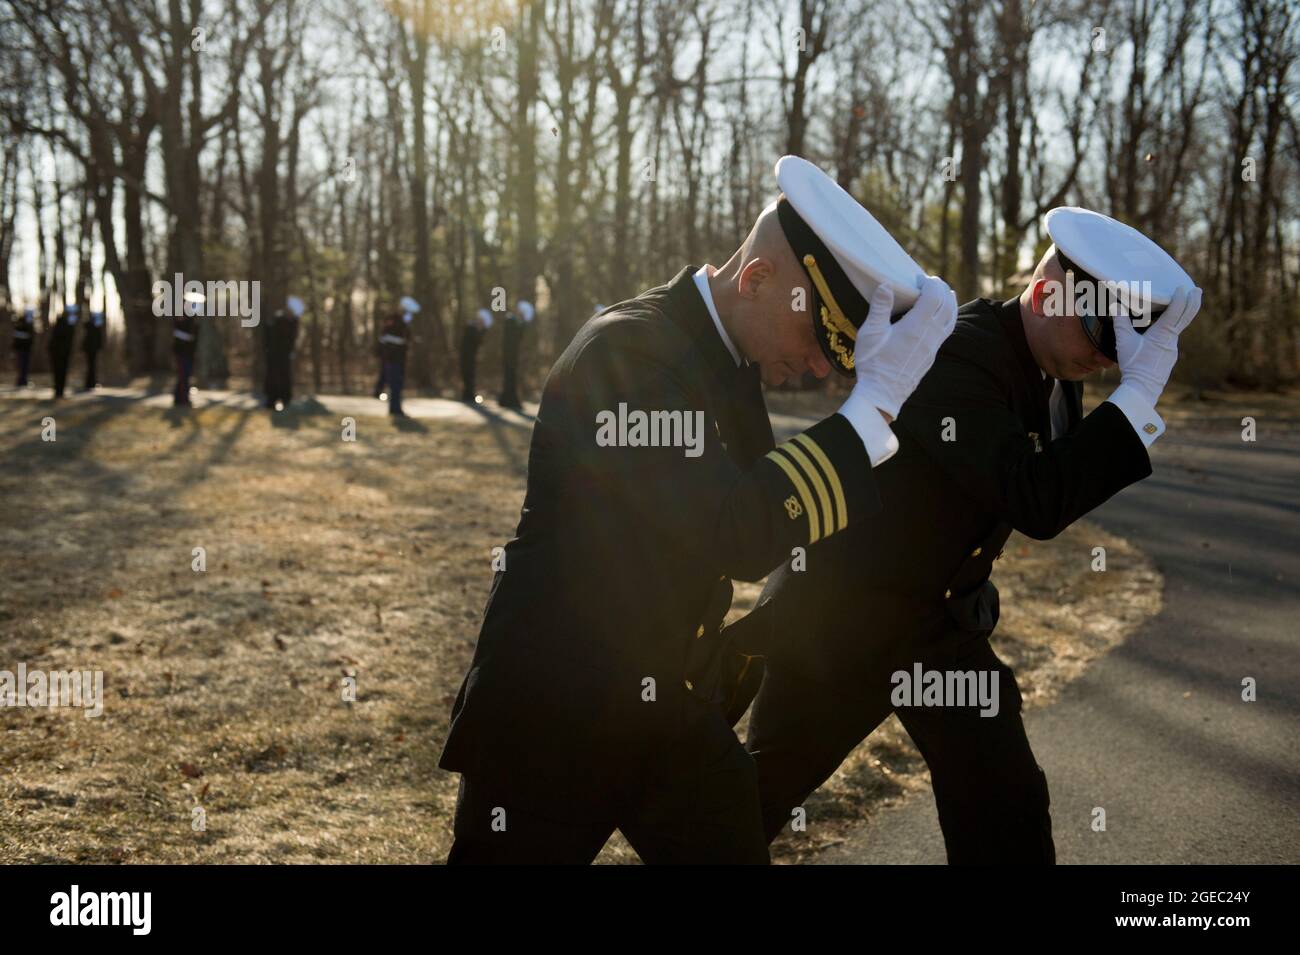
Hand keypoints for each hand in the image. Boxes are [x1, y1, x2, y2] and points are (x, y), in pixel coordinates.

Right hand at [852, 275, 957, 418]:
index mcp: (917, 326)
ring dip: (950, 304)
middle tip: (932, 282)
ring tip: (945, 295)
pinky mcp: (931, 357)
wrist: (882, 395)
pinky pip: (945, 332)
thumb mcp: (871, 333)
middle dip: (942, 290)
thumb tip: (887, 284)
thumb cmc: (873, 363)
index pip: (934, 296)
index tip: (920, 278)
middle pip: (947, 305)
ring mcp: (933, 347)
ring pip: (951, 320)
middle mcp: (930, 335)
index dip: (930, 283)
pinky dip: (947, 319)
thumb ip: (880, 307)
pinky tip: (937, 319)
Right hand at [1114, 285, 1201, 406]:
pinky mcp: (1170, 357)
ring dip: (1182, 315)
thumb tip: (1116, 305)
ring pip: (1179, 328)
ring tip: (1181, 306)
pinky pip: (1173, 339)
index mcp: (1163, 333)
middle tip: (1197, 290)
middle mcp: (1172, 339)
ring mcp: (1173, 349)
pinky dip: (1173, 329)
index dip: (1180, 296)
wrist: (1142, 388)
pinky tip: (1164, 332)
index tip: (1182, 287)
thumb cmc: (1134, 364)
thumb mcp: (1124, 341)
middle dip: (1194, 302)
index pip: (1176, 309)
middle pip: (1187, 316)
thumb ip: (1121, 322)